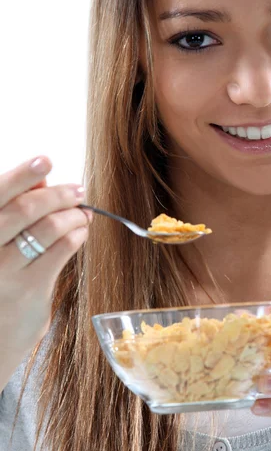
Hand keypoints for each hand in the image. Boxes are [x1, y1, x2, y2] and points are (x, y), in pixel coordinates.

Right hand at [0, 156, 91, 389]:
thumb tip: (41, 181)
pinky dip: (77, 234)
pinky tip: (80, 232)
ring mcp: (5, 270)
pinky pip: (61, 250)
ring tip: (82, 214)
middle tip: (78, 190)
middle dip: (58, 193)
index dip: (22, 174)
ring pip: (48, 227)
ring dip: (73, 214)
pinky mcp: (29, 289)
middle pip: (25, 207)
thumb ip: (12, 213)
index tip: (45, 160)